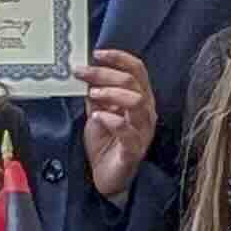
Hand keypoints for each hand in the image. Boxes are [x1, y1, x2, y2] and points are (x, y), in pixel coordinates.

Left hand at [81, 46, 158, 199]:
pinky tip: (97, 117)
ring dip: (111, 93)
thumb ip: (96, 93)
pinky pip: (128, 132)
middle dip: (106, 73)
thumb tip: (85, 71)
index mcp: (140, 99)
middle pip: (133, 82)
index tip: (97, 54)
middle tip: (84, 73)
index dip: (119, 58)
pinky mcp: (134, 150)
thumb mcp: (97, 111)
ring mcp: (143, 132)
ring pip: (137, 102)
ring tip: (92, 95)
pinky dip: (112, 120)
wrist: (106, 176)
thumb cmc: (106, 143)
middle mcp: (146, 113)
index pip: (138, 70)